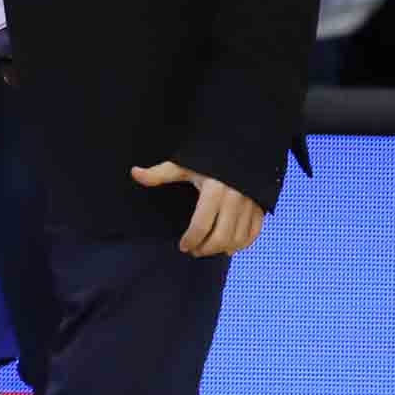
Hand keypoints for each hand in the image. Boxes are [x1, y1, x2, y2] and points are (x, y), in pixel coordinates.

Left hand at [129, 161, 267, 256]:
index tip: (183, 246)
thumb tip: (134, 173)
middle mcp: (235, 201)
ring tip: (209, 249)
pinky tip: (230, 247)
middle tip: (195, 250)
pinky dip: (243, 244)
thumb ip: (160, 173)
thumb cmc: (210, 155)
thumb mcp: (185, 163)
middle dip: (206, 248)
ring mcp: (251, 205)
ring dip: (223, 249)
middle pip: (221, 237)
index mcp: (214, 191)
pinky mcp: (261, 206)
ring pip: (238, 238)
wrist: (243, 144)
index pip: (201, 226)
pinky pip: (254, 233)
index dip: (191, 240)